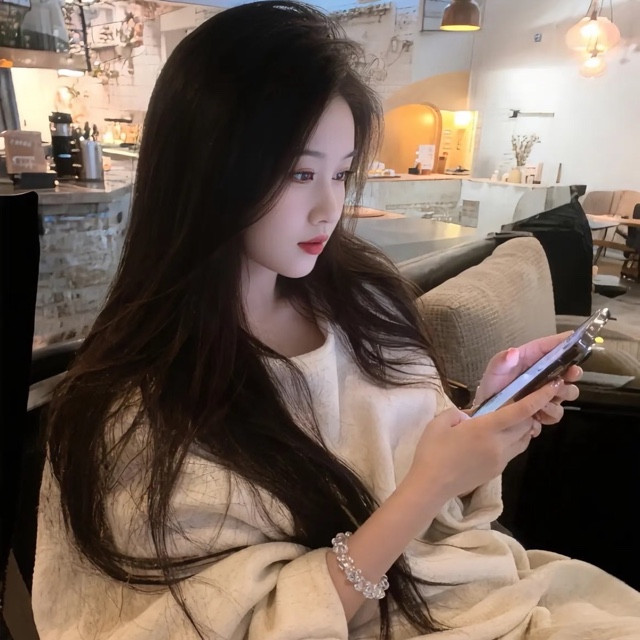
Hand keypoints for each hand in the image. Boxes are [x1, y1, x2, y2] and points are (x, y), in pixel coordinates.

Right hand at [409, 380, 561, 500]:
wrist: (431, 485)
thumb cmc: (432, 451)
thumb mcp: (440, 422)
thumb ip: (460, 413)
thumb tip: (474, 415)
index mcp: (485, 428)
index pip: (521, 411)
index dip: (539, 397)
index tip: (553, 385)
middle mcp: (499, 444)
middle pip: (527, 424)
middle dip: (530, 410)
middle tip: (522, 399)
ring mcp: (501, 459)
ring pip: (525, 439)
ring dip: (524, 426)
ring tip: (514, 418)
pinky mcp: (498, 470)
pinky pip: (515, 450)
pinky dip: (516, 439)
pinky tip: (501, 435)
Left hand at [474, 333, 581, 425]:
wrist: (488, 414)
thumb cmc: (491, 387)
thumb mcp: (493, 372)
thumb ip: (501, 361)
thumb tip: (512, 352)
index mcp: (531, 360)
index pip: (550, 347)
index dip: (564, 342)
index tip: (576, 339)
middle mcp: (543, 375)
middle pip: (568, 370)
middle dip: (573, 372)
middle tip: (571, 374)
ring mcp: (547, 393)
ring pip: (568, 392)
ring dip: (561, 395)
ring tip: (546, 399)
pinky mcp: (546, 411)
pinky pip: (557, 413)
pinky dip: (550, 413)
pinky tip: (538, 414)